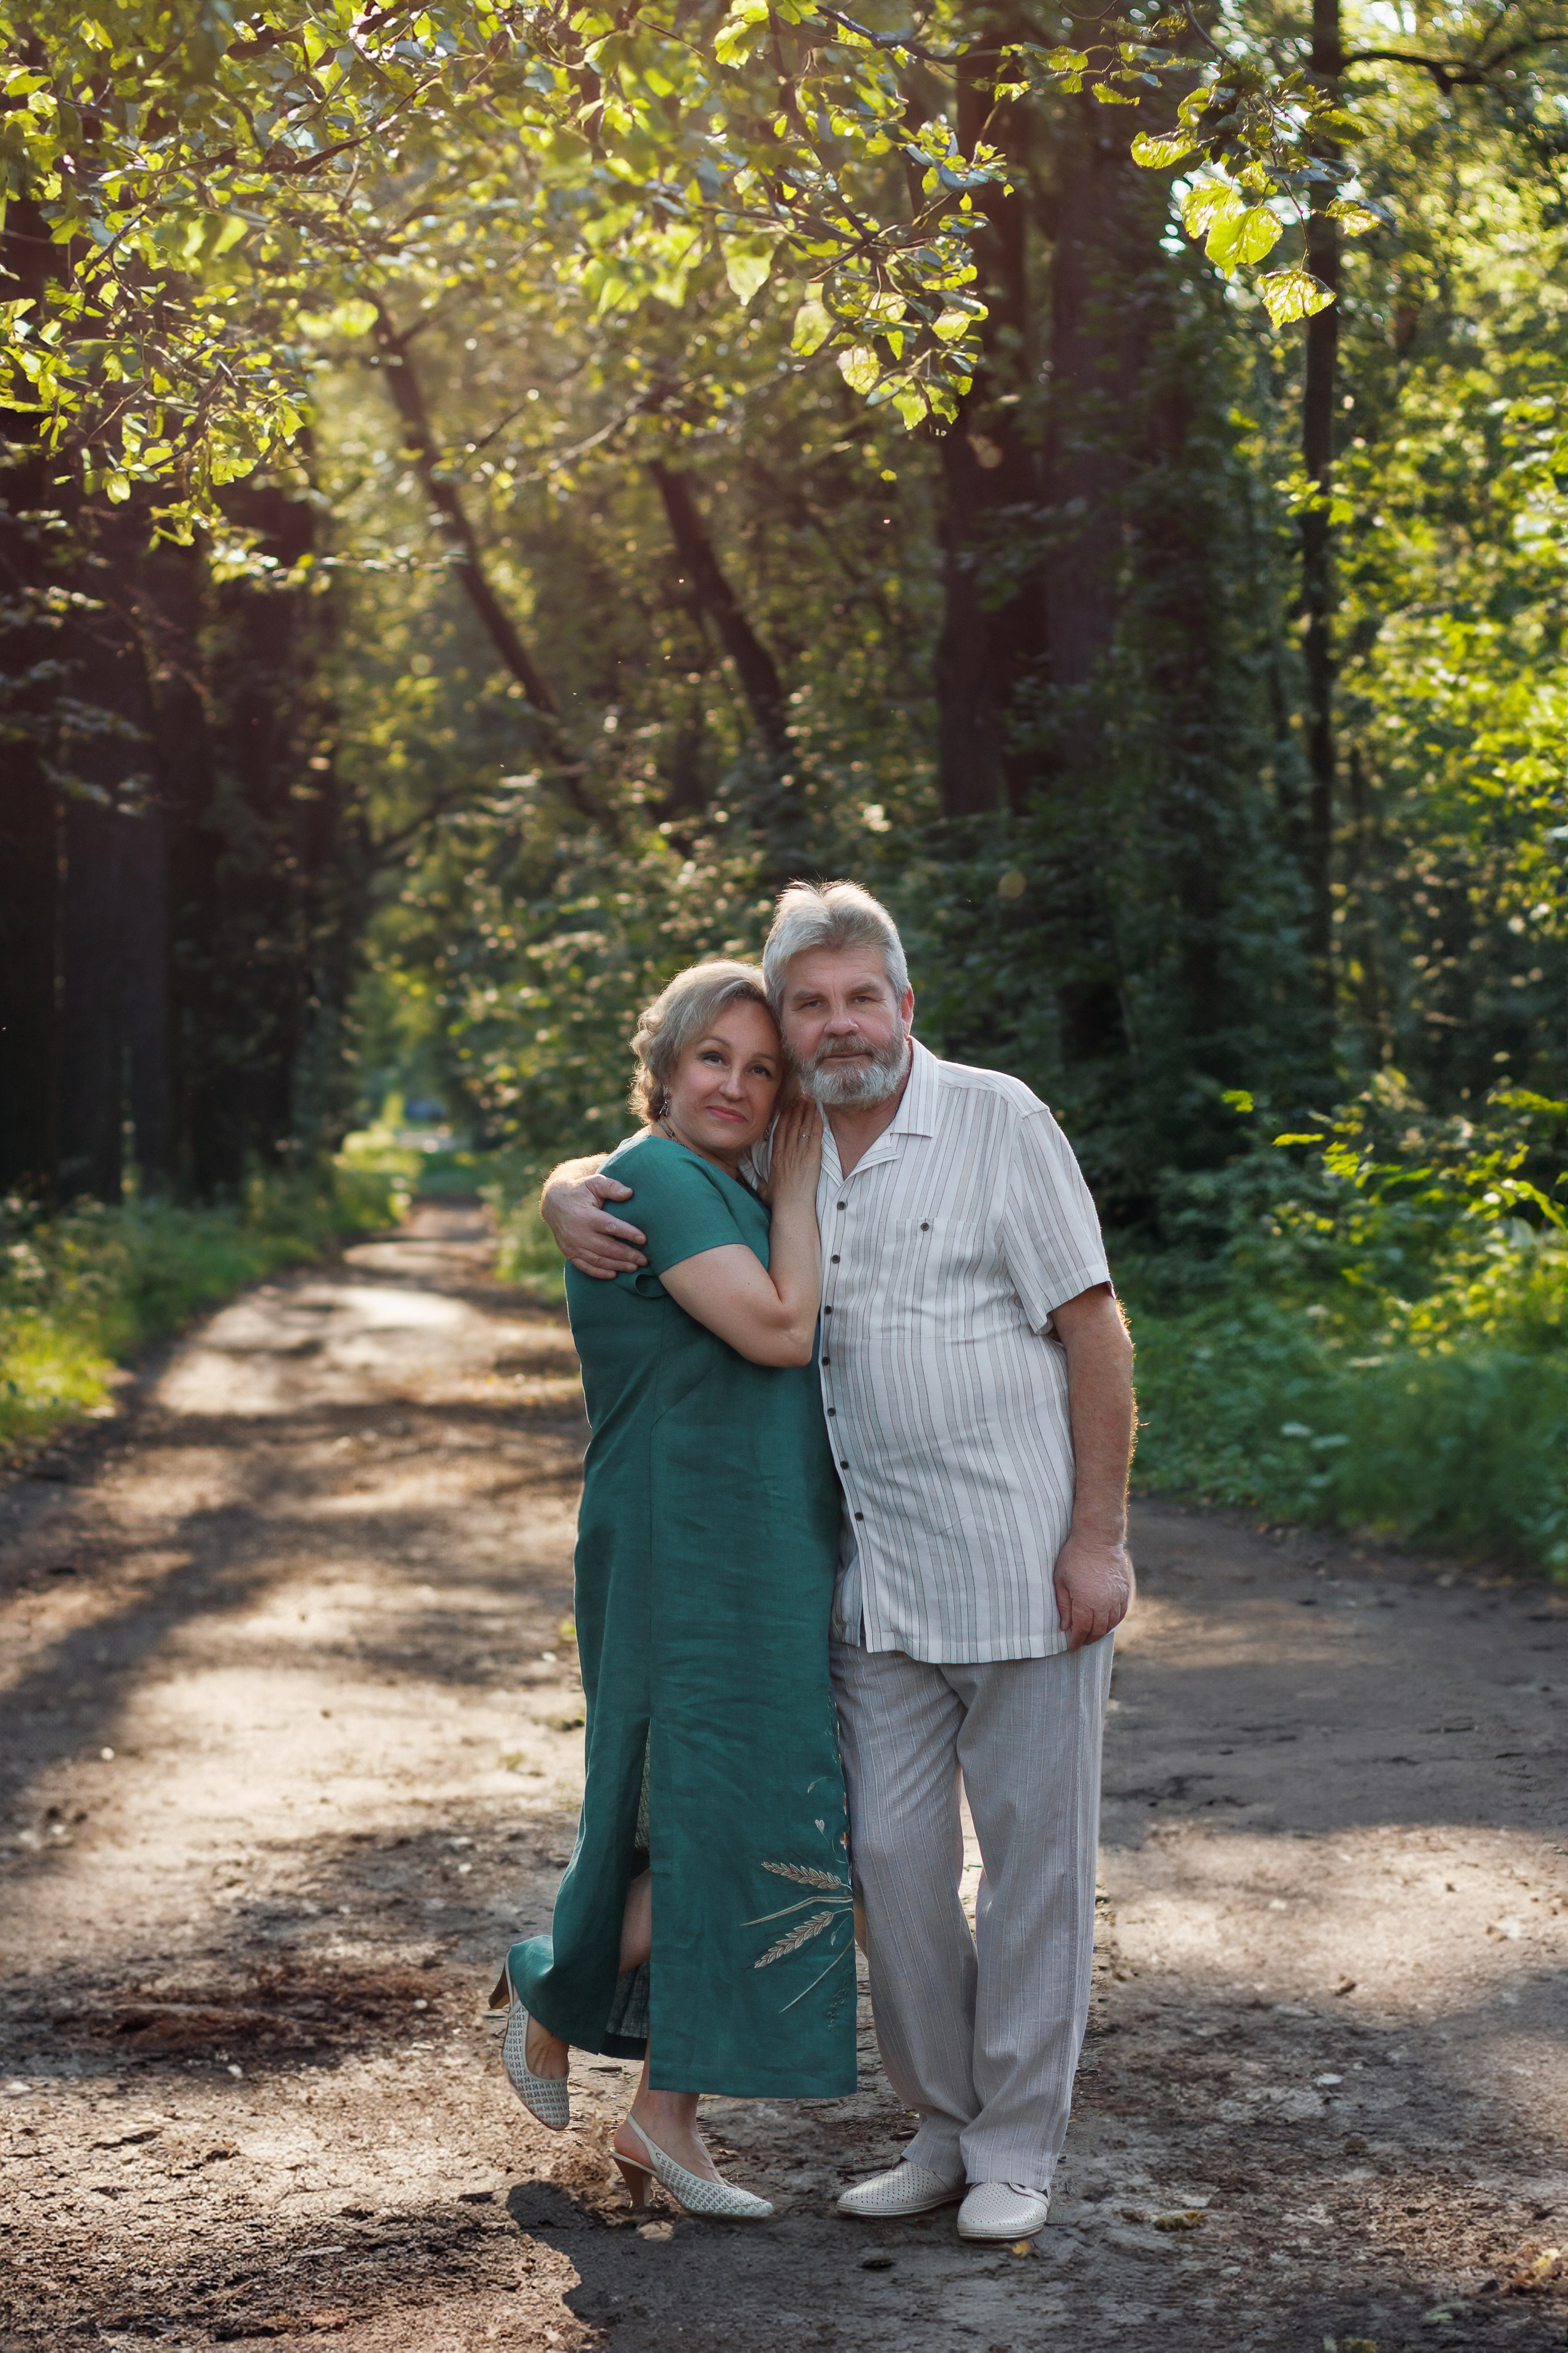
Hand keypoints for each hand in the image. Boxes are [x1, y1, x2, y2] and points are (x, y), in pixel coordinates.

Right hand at [543, 1174, 647, 1279]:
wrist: (554, 1202)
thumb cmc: (580, 1191)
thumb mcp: (593, 1183)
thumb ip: (611, 1186)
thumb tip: (629, 1193)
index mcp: (585, 1215)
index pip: (610, 1226)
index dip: (628, 1233)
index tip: (644, 1239)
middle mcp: (578, 1233)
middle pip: (606, 1248)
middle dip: (627, 1255)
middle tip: (645, 1259)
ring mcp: (572, 1245)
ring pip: (598, 1260)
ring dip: (617, 1265)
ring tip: (635, 1267)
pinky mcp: (569, 1253)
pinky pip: (585, 1267)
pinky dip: (599, 1273)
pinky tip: (614, 1274)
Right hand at [769, 1097, 822, 1199]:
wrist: (791, 1205)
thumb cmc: (779, 1201)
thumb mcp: (764, 1191)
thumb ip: (760, 1184)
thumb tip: (755, 1184)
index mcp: (776, 1156)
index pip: (780, 1131)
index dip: (783, 1117)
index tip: (786, 1107)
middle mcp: (787, 1151)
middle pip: (791, 1124)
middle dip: (796, 1109)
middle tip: (800, 1098)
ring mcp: (800, 1152)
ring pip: (803, 1126)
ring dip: (806, 1112)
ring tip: (810, 1100)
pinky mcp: (813, 1156)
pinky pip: (815, 1135)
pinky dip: (817, 1123)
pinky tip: (819, 1113)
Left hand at [1052, 1532, 1133, 1650]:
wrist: (1098, 1539)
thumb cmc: (1074, 1557)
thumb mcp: (1061, 1581)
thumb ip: (1063, 1606)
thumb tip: (1065, 1627)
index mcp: (1085, 1603)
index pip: (1081, 1630)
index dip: (1076, 1641)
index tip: (1072, 1647)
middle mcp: (1104, 1604)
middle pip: (1097, 1631)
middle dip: (1088, 1639)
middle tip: (1081, 1642)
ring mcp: (1116, 1598)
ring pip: (1111, 1624)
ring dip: (1101, 1632)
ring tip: (1092, 1634)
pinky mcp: (1124, 1591)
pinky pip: (1121, 1613)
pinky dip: (1114, 1621)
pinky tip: (1107, 1622)